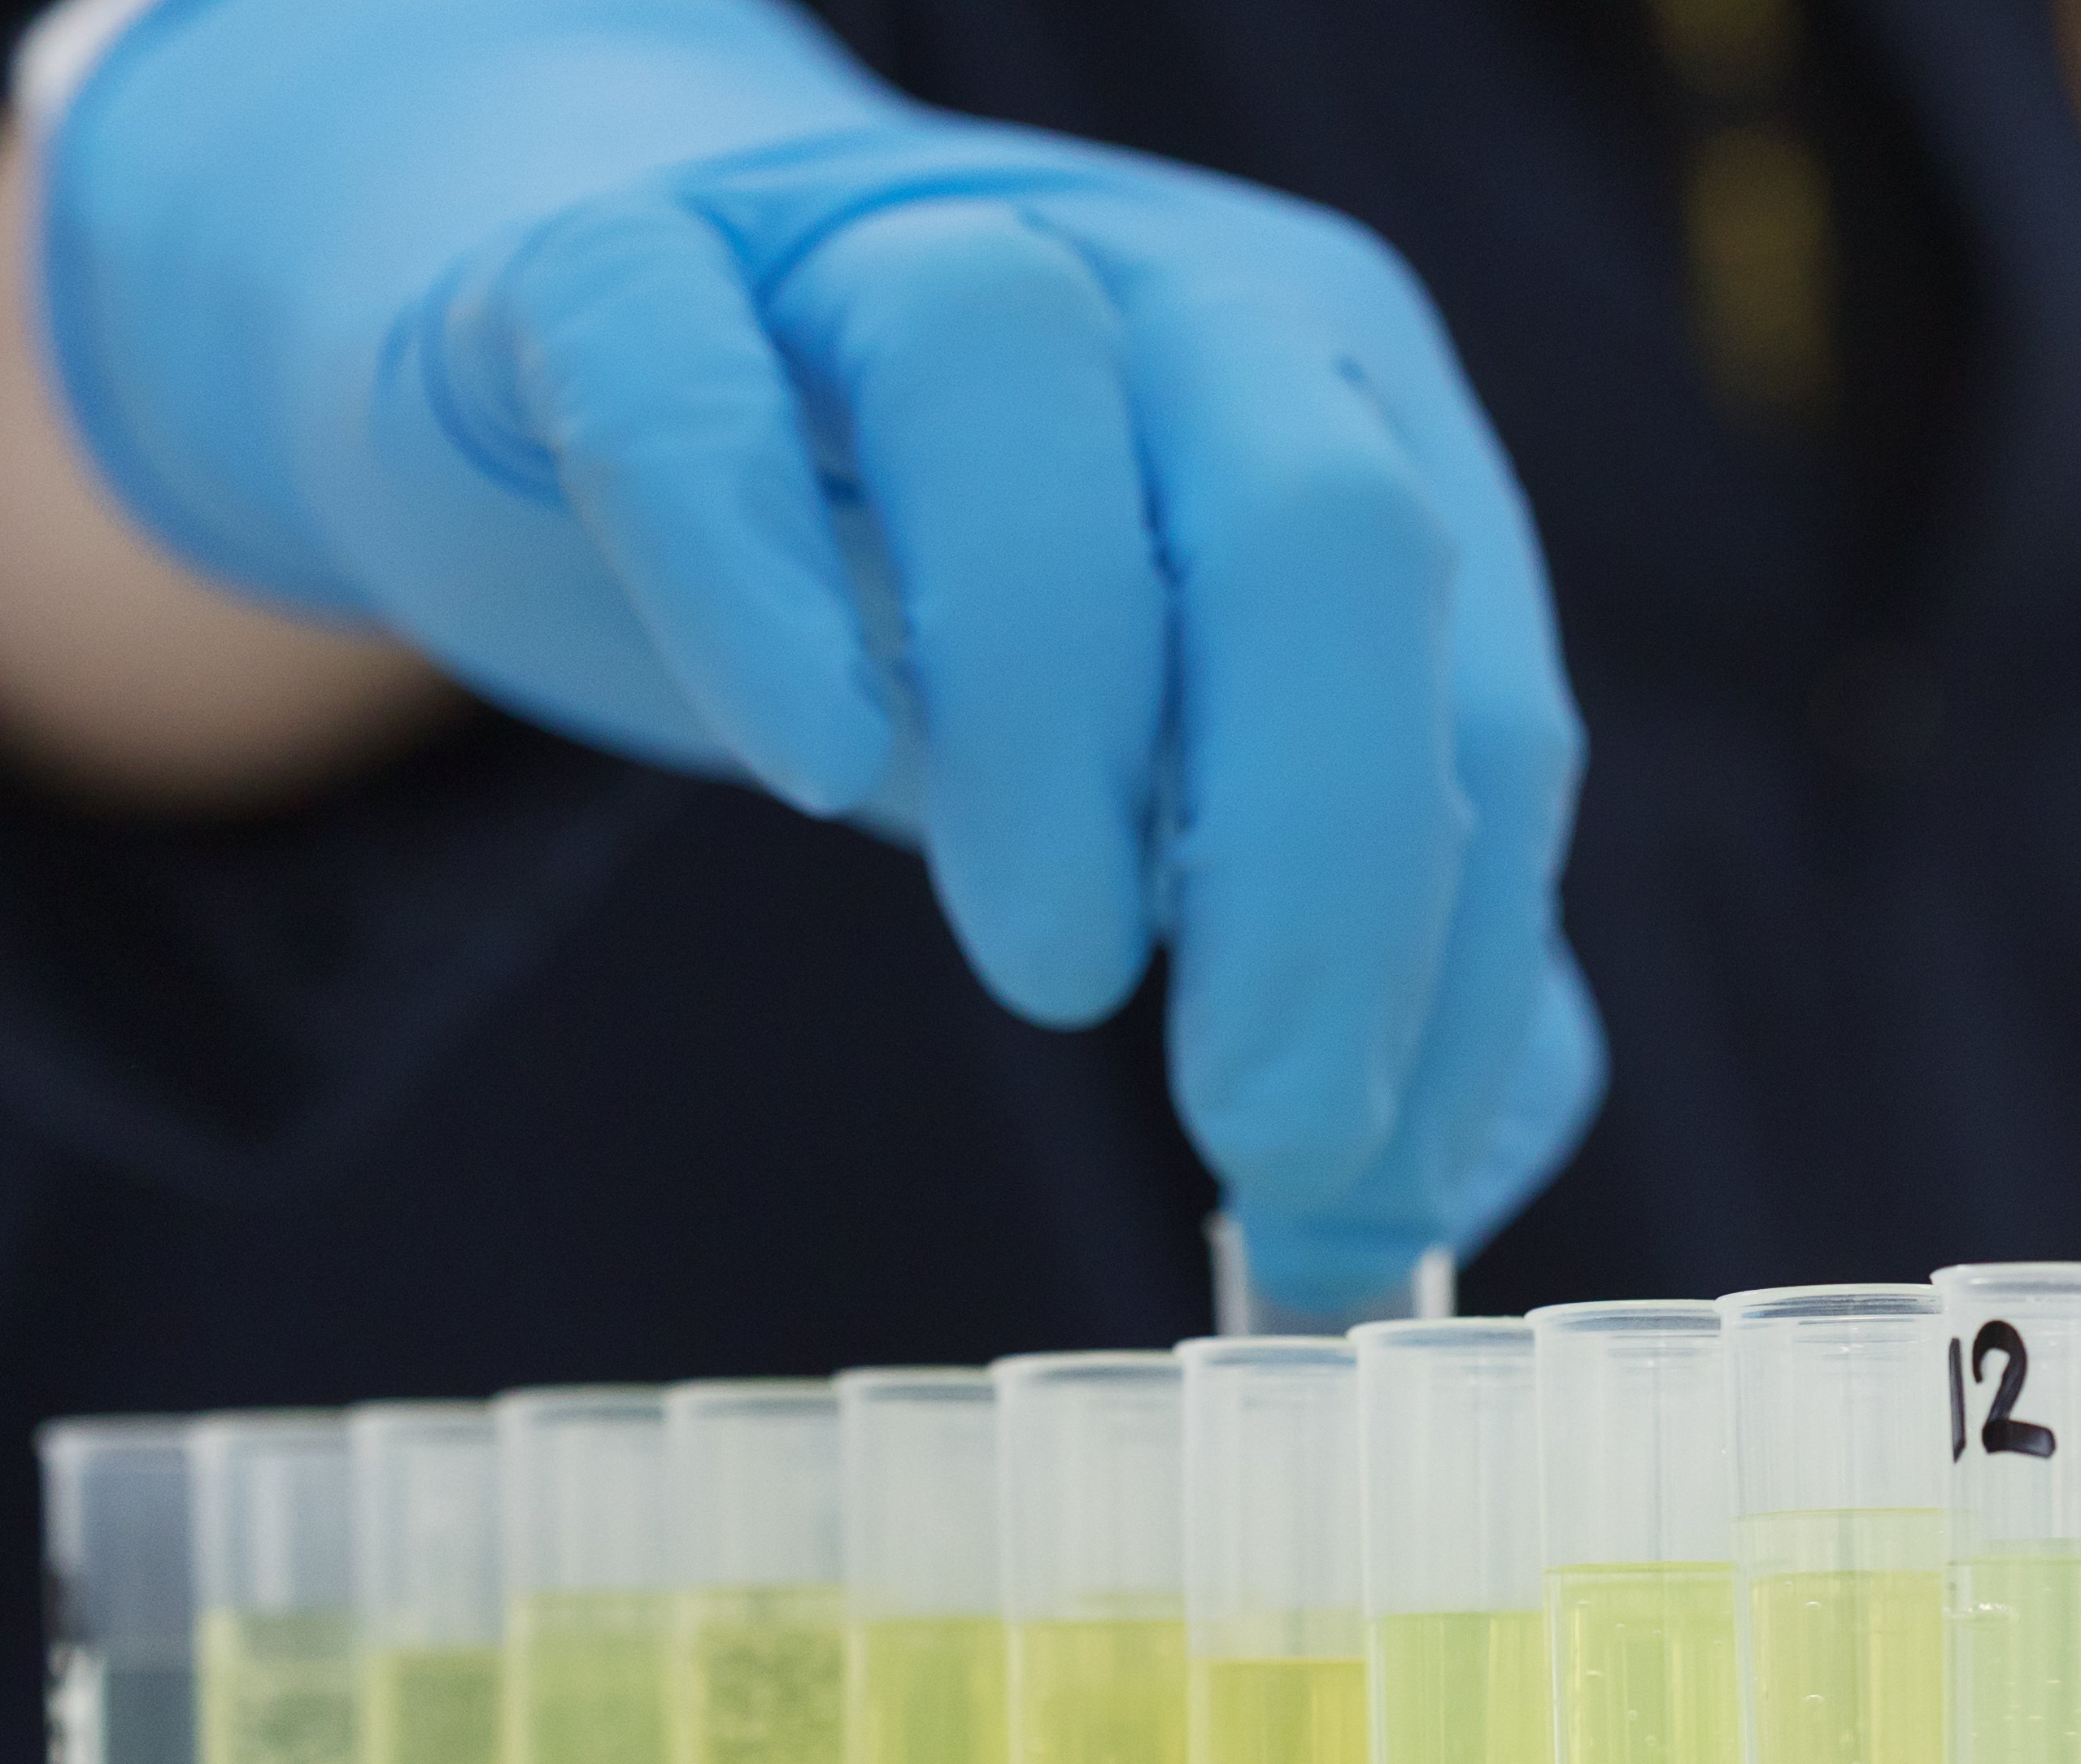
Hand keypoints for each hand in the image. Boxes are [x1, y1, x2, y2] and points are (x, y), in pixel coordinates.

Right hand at [37, 0, 1601, 1300]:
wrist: (596, 336)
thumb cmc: (925, 577)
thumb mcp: (1168, 754)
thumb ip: (1336, 945)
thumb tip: (1416, 1203)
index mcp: (1349, 412)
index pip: (1484, 701)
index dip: (1451, 969)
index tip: (1361, 1197)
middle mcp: (1161, 290)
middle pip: (1315, 531)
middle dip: (1325, 864)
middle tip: (1260, 1131)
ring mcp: (880, 244)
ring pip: (1016, 388)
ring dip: (1062, 707)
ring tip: (1055, 972)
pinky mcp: (622, 267)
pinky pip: (686, 367)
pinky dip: (749, 562)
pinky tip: (810, 758)